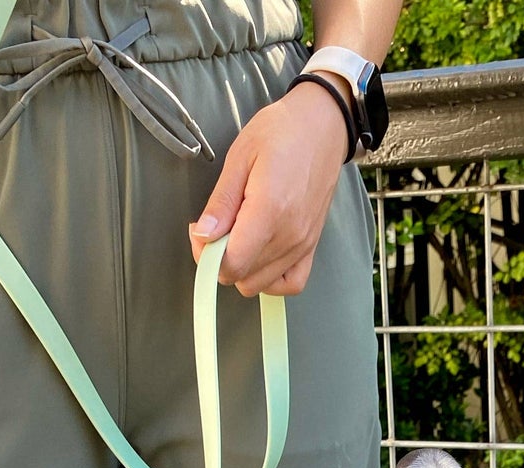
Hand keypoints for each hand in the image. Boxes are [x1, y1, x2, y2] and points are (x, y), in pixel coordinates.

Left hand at [189, 83, 350, 296]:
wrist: (322, 126)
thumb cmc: (282, 133)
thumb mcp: (240, 157)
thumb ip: (221, 203)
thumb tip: (203, 235)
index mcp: (269, 210)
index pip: (231, 264)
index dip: (207, 256)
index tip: (201, 233)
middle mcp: (289, 235)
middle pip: (243, 278)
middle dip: (220, 261)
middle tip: (217, 230)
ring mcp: (303, 244)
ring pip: (261, 284)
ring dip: (242, 269)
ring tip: (238, 237)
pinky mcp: (311, 247)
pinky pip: (290, 284)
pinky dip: (271, 280)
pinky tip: (260, 258)